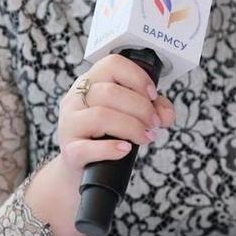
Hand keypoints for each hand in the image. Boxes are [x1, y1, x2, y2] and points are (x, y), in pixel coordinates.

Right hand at [25, 53, 174, 235]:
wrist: (82, 171)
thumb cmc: (107, 136)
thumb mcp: (129, 115)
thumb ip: (153, 109)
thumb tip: (166, 115)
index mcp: (89, 83)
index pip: (112, 64)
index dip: (137, 77)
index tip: (153, 95)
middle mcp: (75, 99)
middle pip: (110, 93)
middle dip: (141, 108)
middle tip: (154, 124)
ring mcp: (69, 125)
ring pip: (101, 116)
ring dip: (131, 127)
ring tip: (146, 137)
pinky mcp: (70, 152)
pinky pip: (87, 148)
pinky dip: (111, 149)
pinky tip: (125, 150)